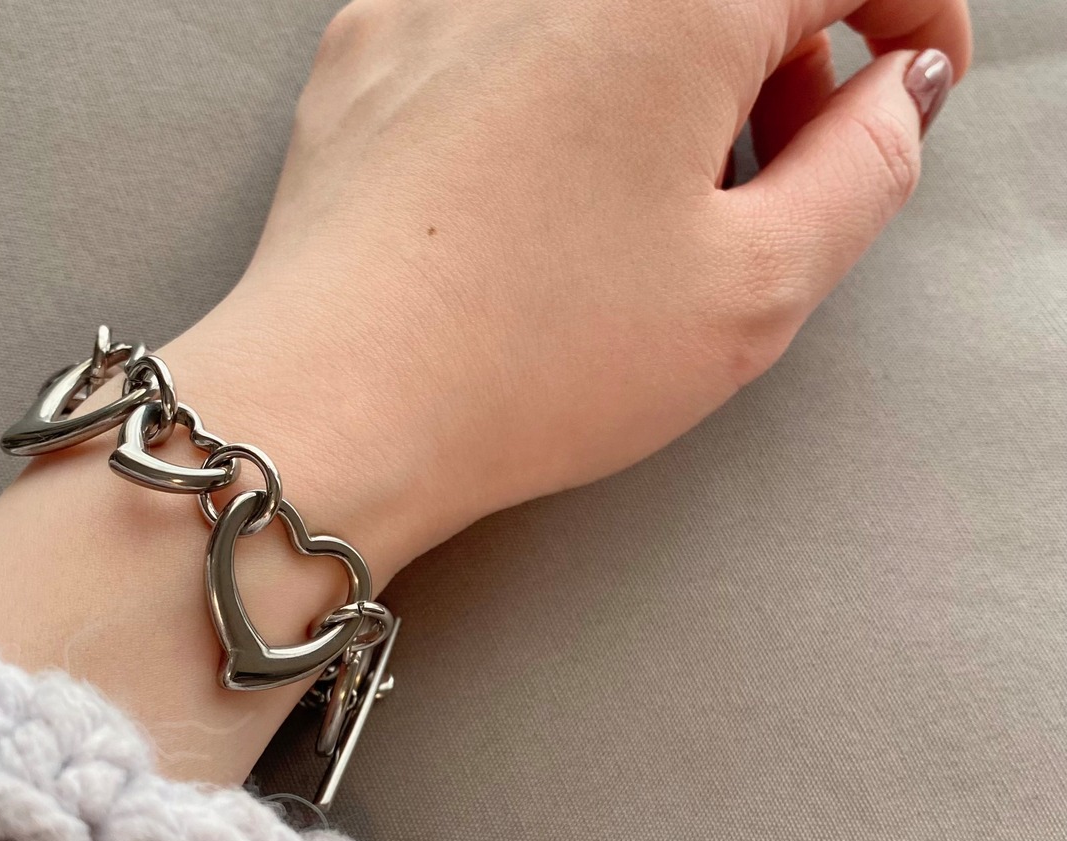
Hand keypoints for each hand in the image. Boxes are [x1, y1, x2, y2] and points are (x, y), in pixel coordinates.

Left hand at [192, 0, 968, 568]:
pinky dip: (561, 84)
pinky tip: (541, 194)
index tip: (900, 91)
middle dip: (782, 56)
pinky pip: (509, 29)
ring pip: (615, 4)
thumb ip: (866, 170)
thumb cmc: (529, 363)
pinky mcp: (374, 44)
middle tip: (775, 175)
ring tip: (650, 204)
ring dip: (670, 75)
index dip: (903, 16)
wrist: (331, 406)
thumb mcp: (755, 289)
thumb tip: (892, 95)